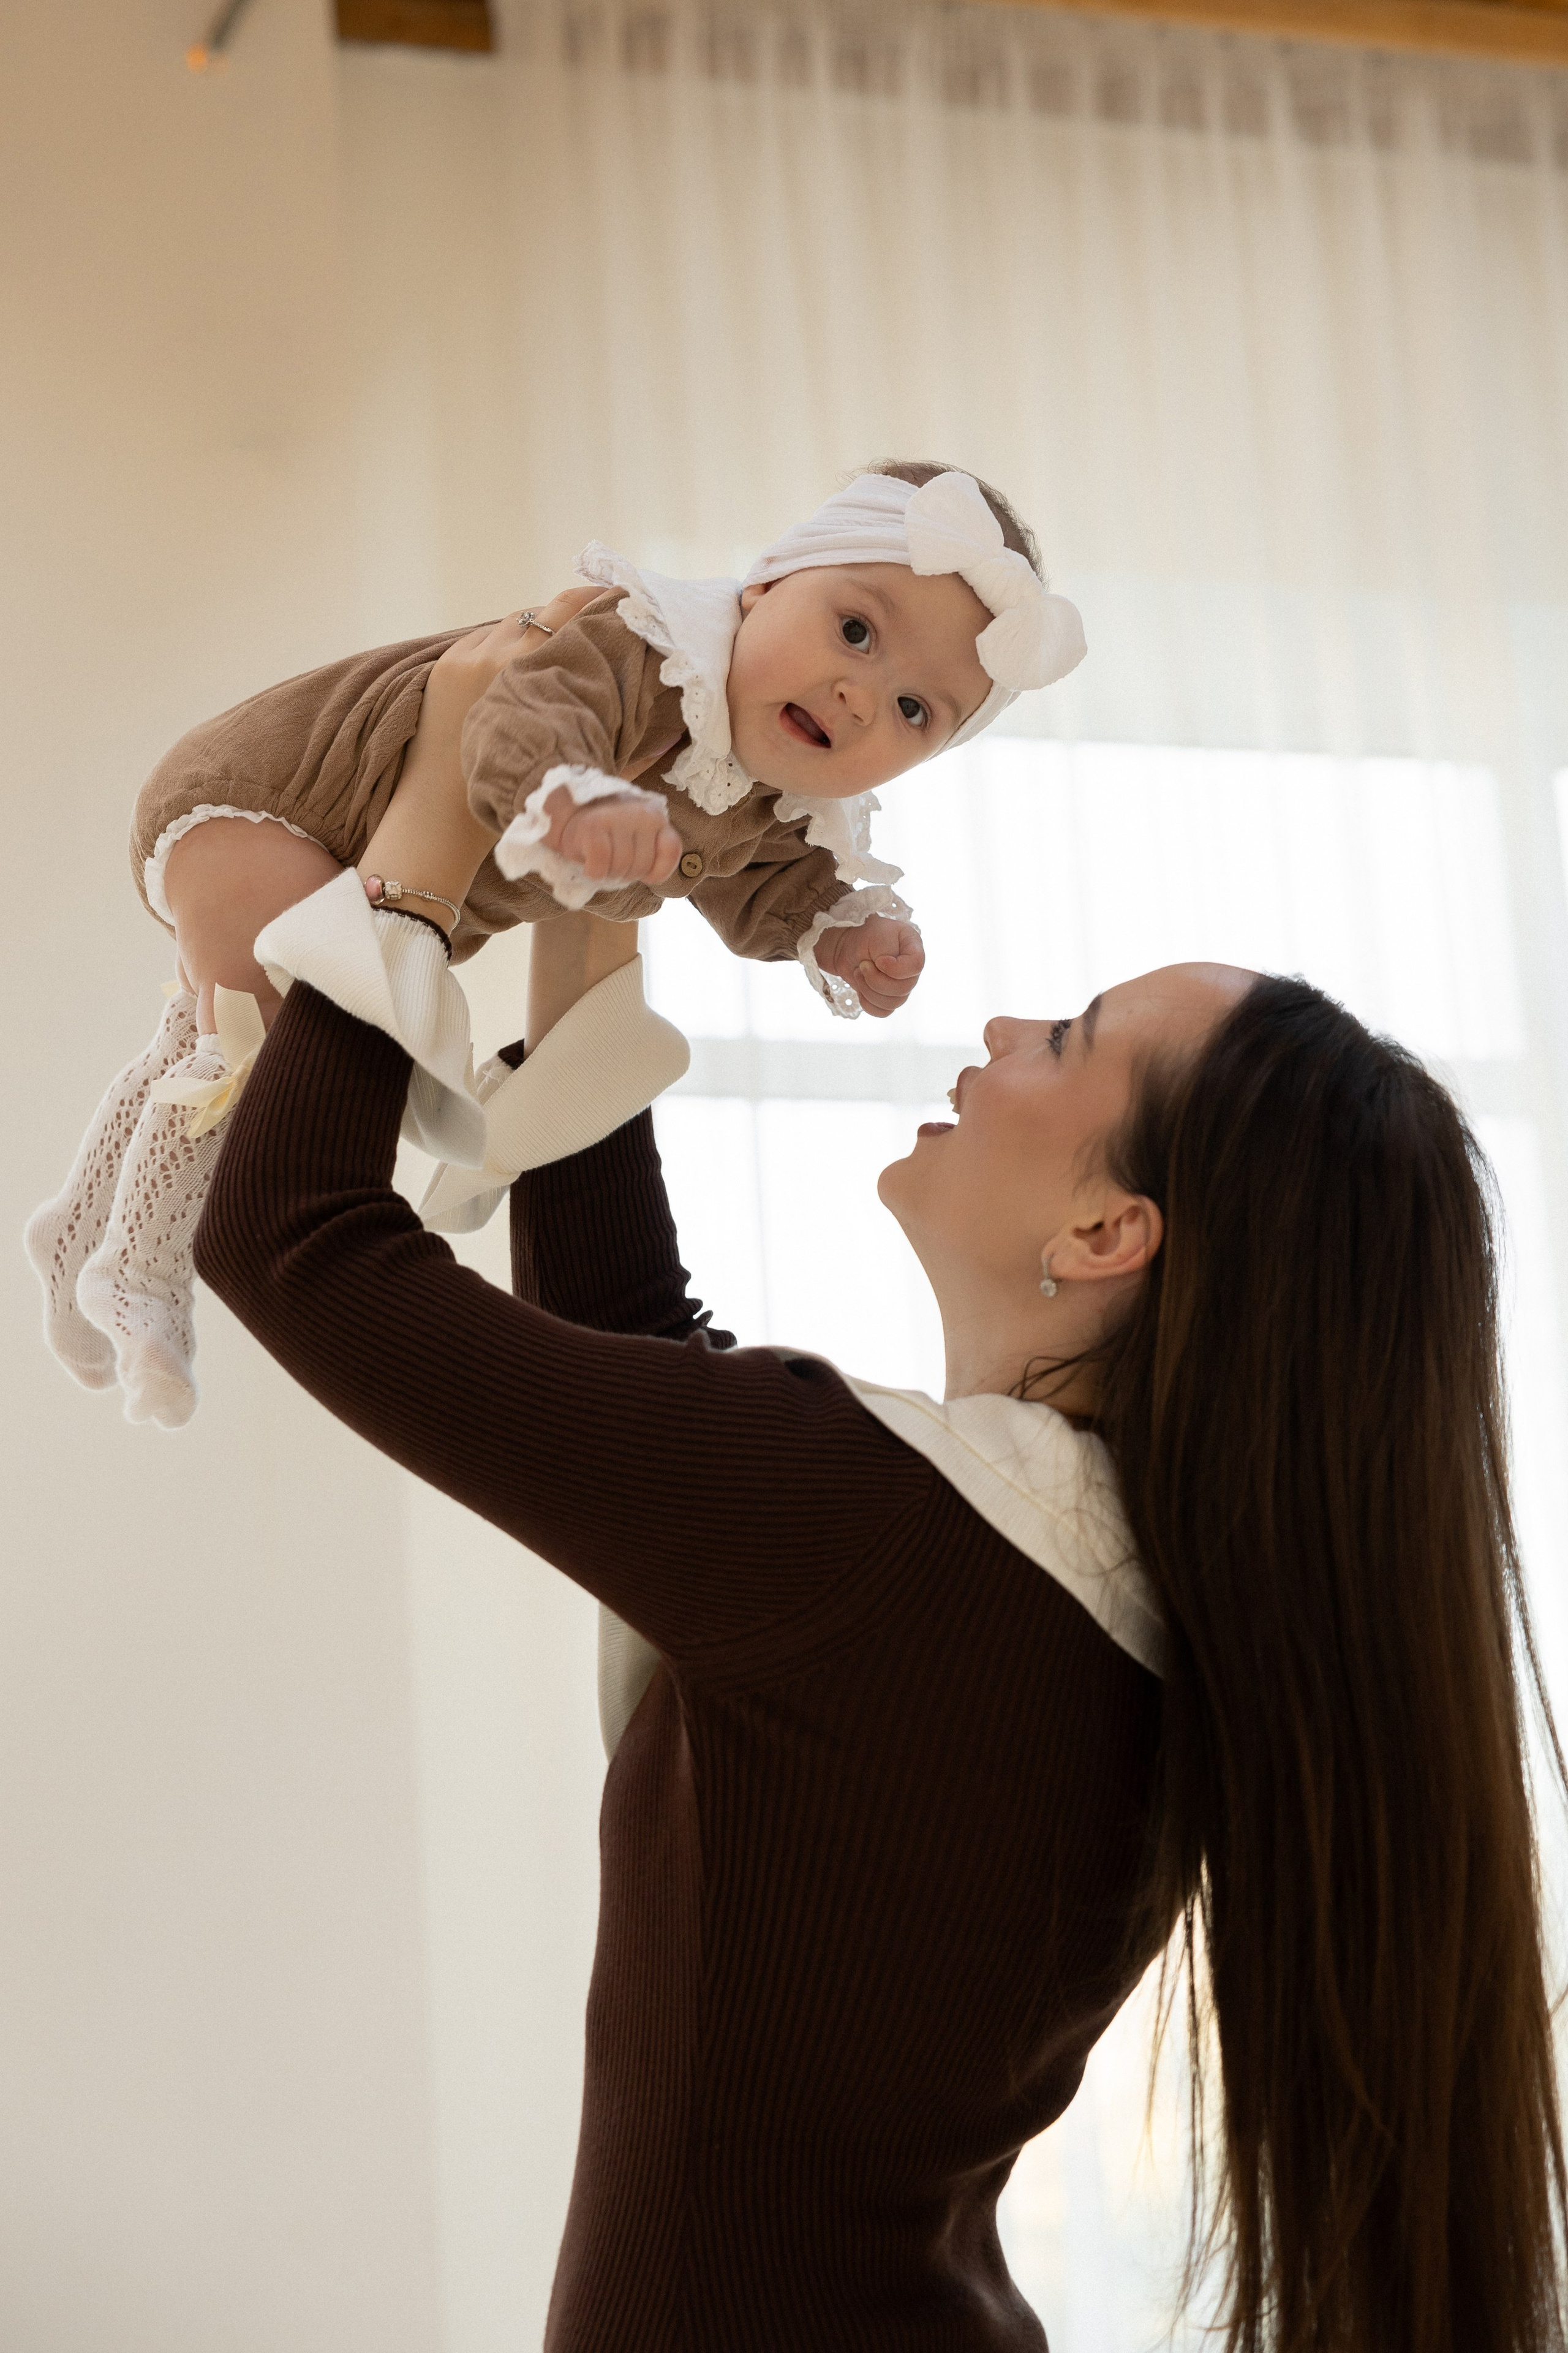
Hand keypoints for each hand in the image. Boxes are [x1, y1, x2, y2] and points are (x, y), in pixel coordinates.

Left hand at [358, 587, 601, 930]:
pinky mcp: (445, 664)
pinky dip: (504, 644)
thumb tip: (663, 734)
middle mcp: (498, 657)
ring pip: (513, 623)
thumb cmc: (513, 802)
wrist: (438, 816)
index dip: (598, 601)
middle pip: (543, 611)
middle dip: (570, 612)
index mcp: (531, 678)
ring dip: (536, 630)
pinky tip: (518, 665)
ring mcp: (467, 656)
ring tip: (556, 648)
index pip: (570, 614)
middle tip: (596, 615)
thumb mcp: (569, 764)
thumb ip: (616, 743)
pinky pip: (484, 638)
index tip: (620, 598)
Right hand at [545, 786, 682, 888]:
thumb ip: (653, 850)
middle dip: (627, 873)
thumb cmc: (609, 834)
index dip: (657, 870)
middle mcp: (641, 814)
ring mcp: (617, 818)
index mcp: (655, 817)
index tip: (643, 872)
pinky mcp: (593, 826)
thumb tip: (652, 875)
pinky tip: (590, 864)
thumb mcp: (639, 837)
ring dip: (609, 873)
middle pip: (642, 865)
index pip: (671, 850)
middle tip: (613, 861)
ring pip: (621, 867)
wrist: (571, 816)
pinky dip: (594, 872)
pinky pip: (600, 865)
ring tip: (601, 860)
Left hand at [814, 916, 924, 1016]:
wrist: (847, 946)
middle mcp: (911, 971)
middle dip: (876, 979)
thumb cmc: (864, 935)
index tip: (878, 960)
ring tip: (859, 973)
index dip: (896, 969)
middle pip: (903, 989)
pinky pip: (883, 1012)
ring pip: (892, 1003)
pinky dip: (868, 1002)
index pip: (916, 965)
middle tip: (862, 965)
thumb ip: (889, 952)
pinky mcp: (888, 999)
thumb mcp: (877, 935)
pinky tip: (861, 987)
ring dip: (868, 990)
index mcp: (914, 949)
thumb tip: (887, 974)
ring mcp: (902, 987)